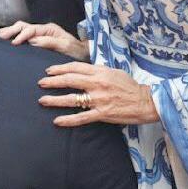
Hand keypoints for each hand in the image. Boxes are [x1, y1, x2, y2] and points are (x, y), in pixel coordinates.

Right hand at [0, 21, 88, 60]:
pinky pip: (22, 37)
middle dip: (11, 30)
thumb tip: (33, 40)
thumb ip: (50, 42)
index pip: (31, 29)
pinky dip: (13, 37)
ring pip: (21, 30)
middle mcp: (42, 30)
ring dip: (10, 32)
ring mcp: (39, 35)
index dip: (21, 35)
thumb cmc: (76, 52)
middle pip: (23, 26)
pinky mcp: (37, 42)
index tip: (14, 43)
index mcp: (49, 30)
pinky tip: (5, 41)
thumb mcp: (66, 46)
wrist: (83, 56)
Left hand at [39, 61, 159, 126]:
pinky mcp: (102, 114)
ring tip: (42, 100)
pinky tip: (57, 121)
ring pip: (72, 99)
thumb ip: (97, 70)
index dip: (59, 69)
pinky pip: (81, 117)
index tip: (49, 71)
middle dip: (52, 81)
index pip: (75, 67)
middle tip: (41, 83)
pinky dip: (68, 120)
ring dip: (55, 100)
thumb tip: (80, 70)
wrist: (146, 102)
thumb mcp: (113, 72)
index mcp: (100, 72)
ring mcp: (99, 100)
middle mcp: (97, 84)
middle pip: (69, 80)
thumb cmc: (129, 86)